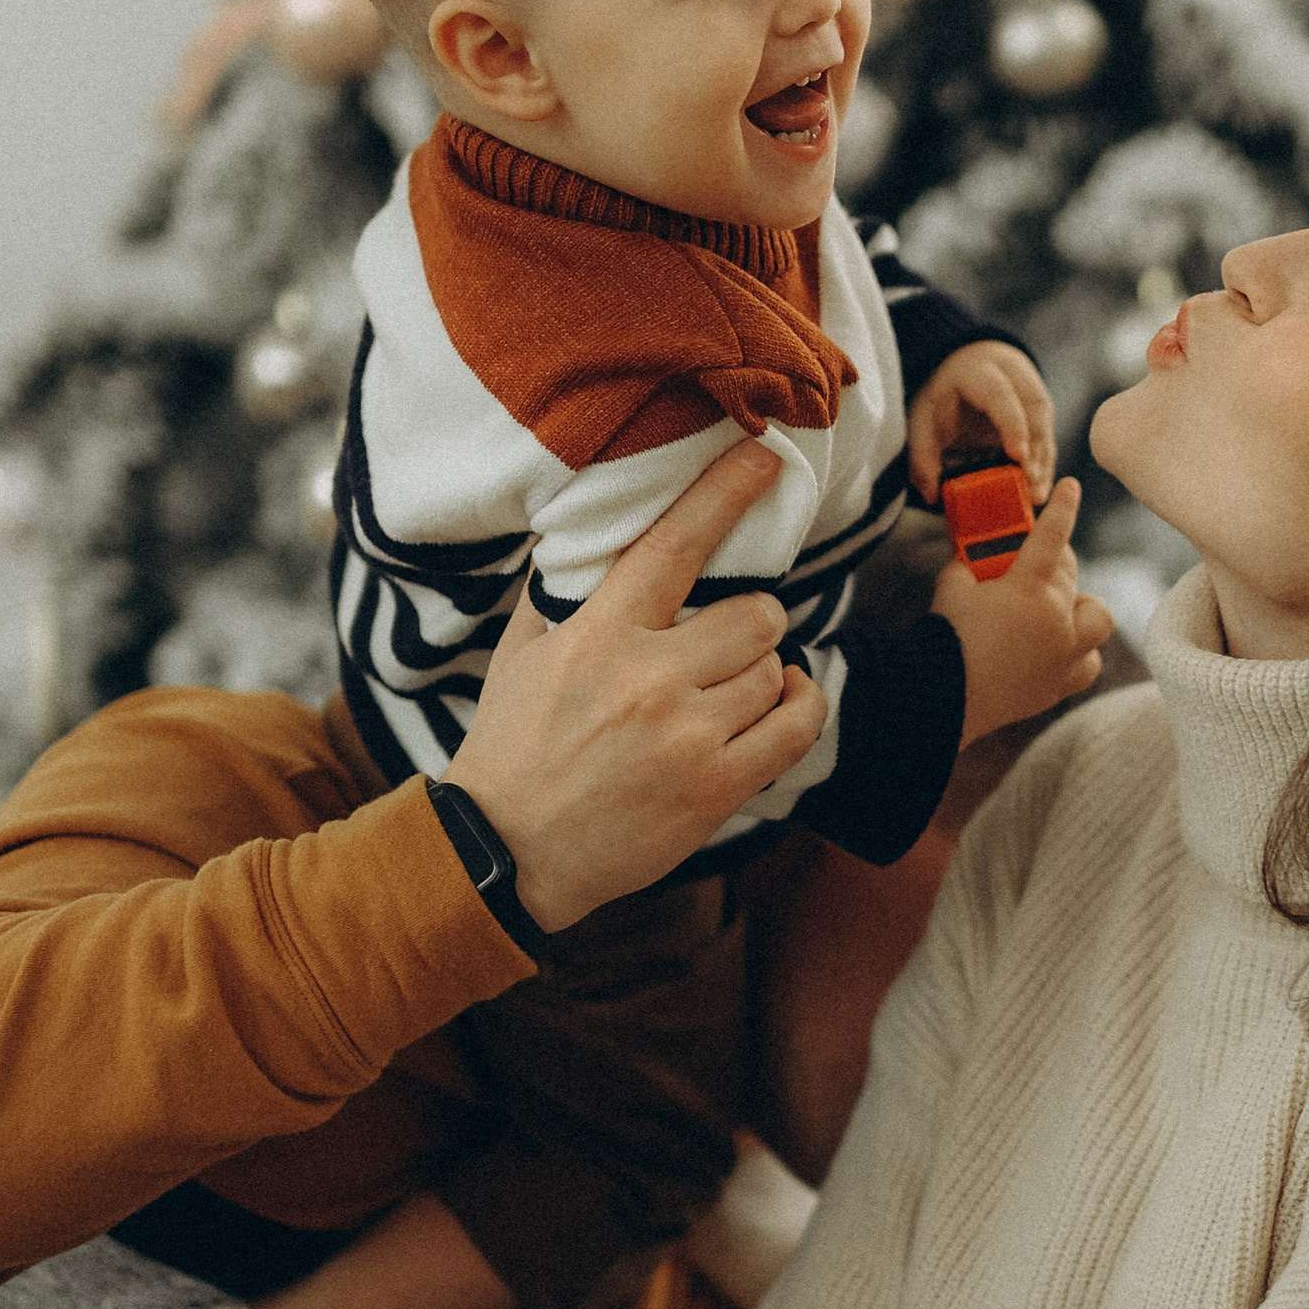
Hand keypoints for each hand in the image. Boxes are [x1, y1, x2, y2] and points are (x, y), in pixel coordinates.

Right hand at [446, 438, 824, 931]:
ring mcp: (687, 737)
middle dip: (753, 621)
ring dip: (762, 672)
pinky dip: (800, 704)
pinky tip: (783, 698)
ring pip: (772, 669)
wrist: (508, 852)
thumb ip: (561, 593)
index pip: (674, 545)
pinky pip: (796, 726)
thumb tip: (591, 534)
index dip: (725, 493)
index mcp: (598, 635)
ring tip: (729, 688)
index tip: (763, 456)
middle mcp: (648, 679)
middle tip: (729, 638)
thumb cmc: (512, 749)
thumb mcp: (521, 656)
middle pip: (755, 615)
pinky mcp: (716, 788)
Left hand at [906, 343, 1057, 503]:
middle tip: (1031, 483)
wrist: (967, 366)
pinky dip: (1045, 462)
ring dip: (1044, 459)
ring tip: (1036, 493)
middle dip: (1036, 447)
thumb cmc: (945, 395)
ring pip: (1046, 422)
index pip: (1000, 394)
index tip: (1019, 457)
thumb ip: (923, 455)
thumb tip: (931, 494)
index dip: (1013, 425)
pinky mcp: (1040, 407)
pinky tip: (1039, 486)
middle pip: (1035, 406)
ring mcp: (1030, 386)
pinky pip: (1048, 433)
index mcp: (978, 371)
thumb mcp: (924, 419)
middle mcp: (1011, 373)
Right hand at [932, 476, 1111, 746]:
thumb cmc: (944, 637)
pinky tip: (1058, 651)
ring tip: (1060, 611)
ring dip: (1083, 608)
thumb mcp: (951, 587)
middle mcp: (1056, 620)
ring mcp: (1063, 655)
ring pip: (1098, 619)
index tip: (1073, 486)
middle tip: (1040, 563)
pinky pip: (1087, 663)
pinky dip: (1079, 654)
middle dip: (1059, 563)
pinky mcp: (1057, 685)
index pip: (1052, 536)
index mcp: (1029, 588)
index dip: (1064, 507)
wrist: (942, 696)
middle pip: (1072, 575)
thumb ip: (966, 566)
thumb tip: (969, 560)